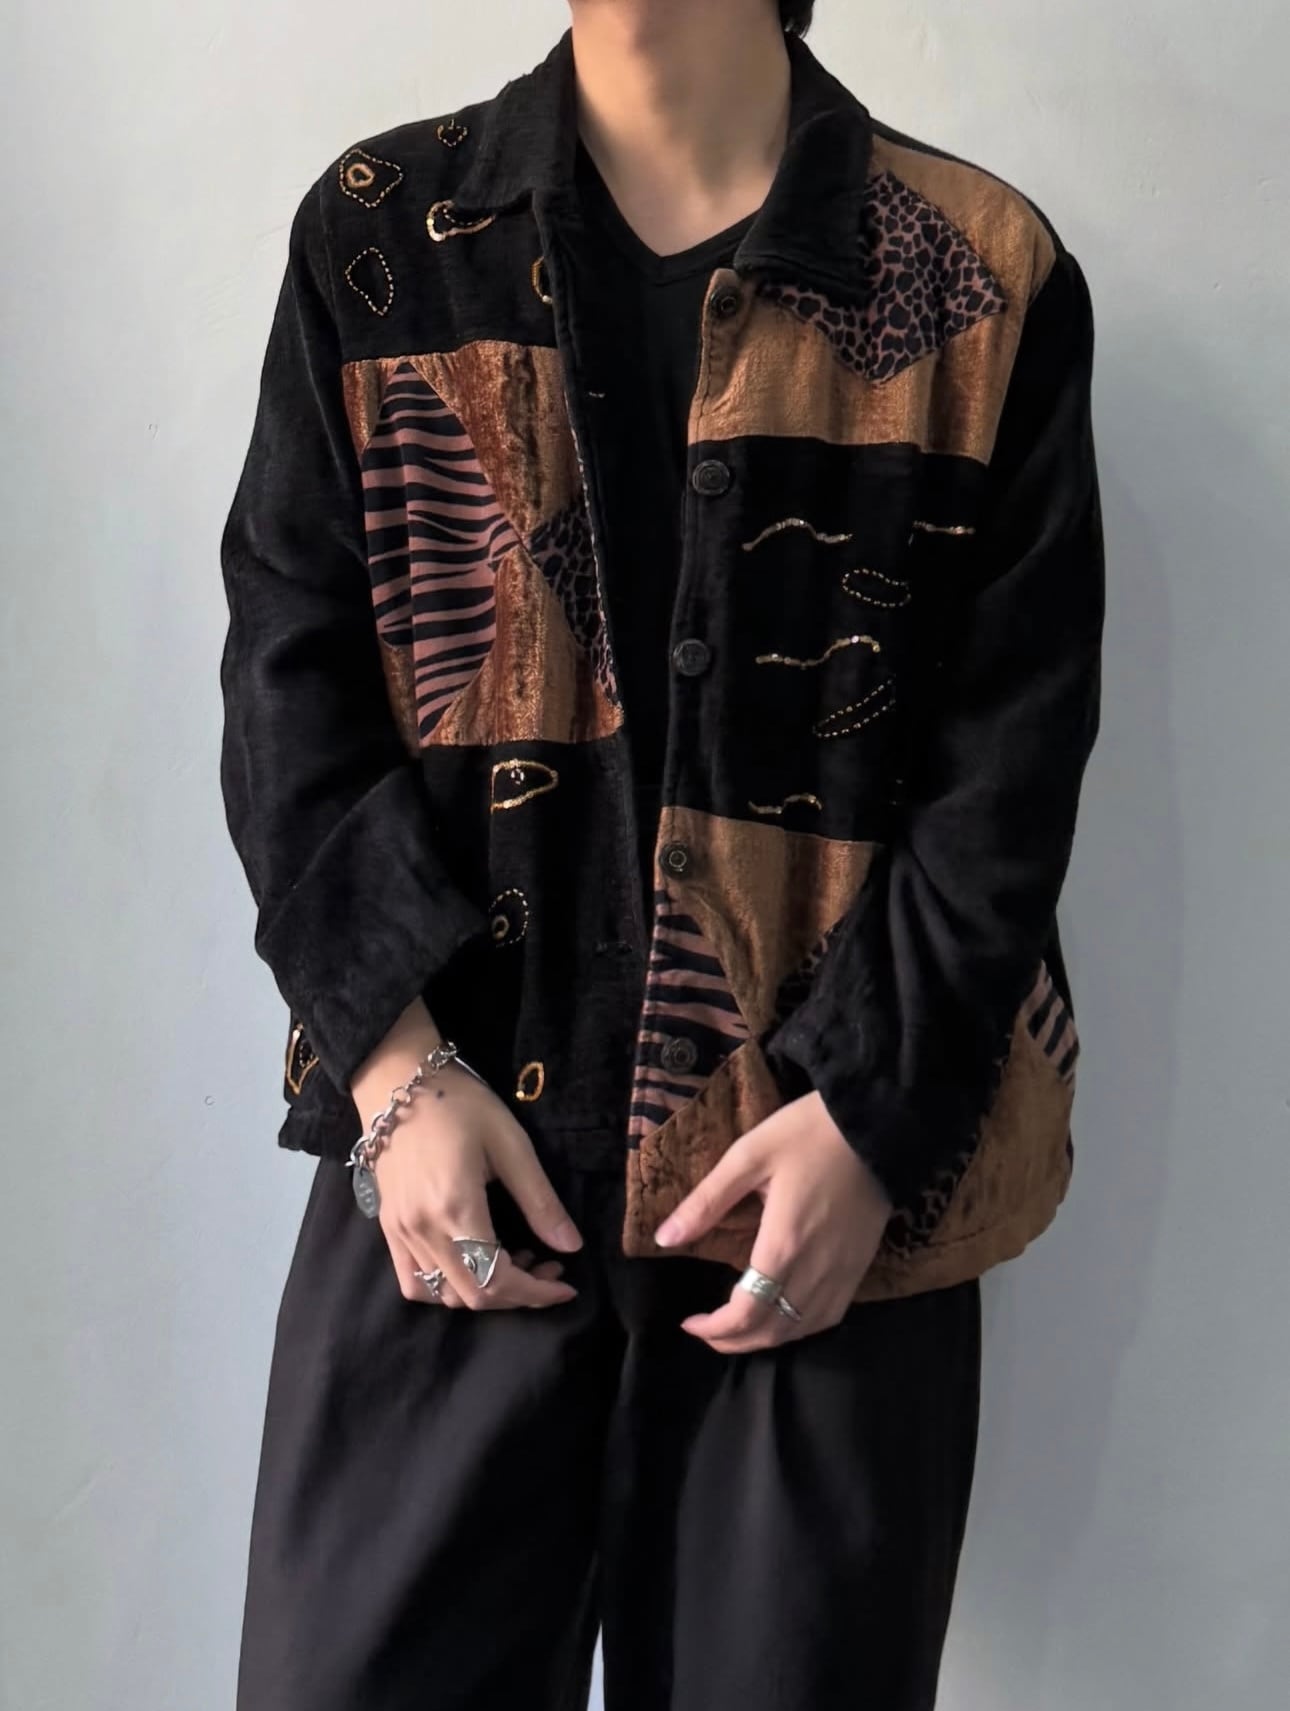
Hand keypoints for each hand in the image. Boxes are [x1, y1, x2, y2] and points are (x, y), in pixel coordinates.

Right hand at [351, 1000, 582, 1310]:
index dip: (536, 1293)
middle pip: (473, 1295)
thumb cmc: (460, 1103)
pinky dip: (446, 1288)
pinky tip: (471, 1265)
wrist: (398, 1081)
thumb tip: (571, 1247)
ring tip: (513, 1260)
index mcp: (456, 1208)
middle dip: (518, 1294)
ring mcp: (400, 1232)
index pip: (497, 1280)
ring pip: (443, 1294)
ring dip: (485, 1291)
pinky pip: (414, 1281)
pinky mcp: (388, 1228)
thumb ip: (540, 1200)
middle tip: (548, 1266)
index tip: (567, 1286)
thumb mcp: (511, 1143)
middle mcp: (423, 1230)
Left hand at [653, 1091, 893, 1352]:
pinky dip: (799, 1328)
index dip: (714, 1328)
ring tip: (736, 1329)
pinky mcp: (860, 1267)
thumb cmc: (809, 1133)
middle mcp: (816, 1269)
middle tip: (704, 1330)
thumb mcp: (749, 1155)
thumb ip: (707, 1201)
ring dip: (764, 1339)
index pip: (746, 1312)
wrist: (880, 1125)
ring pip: (801, 1329)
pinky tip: (782, 1317)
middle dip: (733, 1341)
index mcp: (784, 1244)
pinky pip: (828, 1316)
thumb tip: (664, 1239)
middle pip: (772, 1330)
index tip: (689, 1321)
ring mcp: (843, 1272)